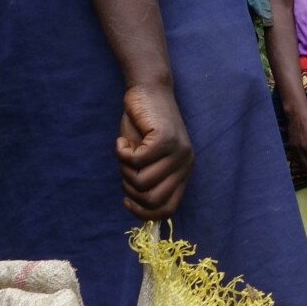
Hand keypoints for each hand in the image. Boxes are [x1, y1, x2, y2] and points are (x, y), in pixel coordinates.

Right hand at [117, 82, 194, 219]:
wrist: (148, 92)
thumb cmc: (143, 127)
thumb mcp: (146, 159)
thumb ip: (146, 180)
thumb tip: (137, 207)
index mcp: (183, 173)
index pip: (168, 208)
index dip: (144, 213)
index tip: (127, 201)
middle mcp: (185, 164)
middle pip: (153, 200)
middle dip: (130, 190)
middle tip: (125, 170)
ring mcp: (178, 152)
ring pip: (141, 181)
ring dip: (124, 169)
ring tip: (125, 152)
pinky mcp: (165, 139)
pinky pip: (135, 161)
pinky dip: (121, 153)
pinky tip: (122, 141)